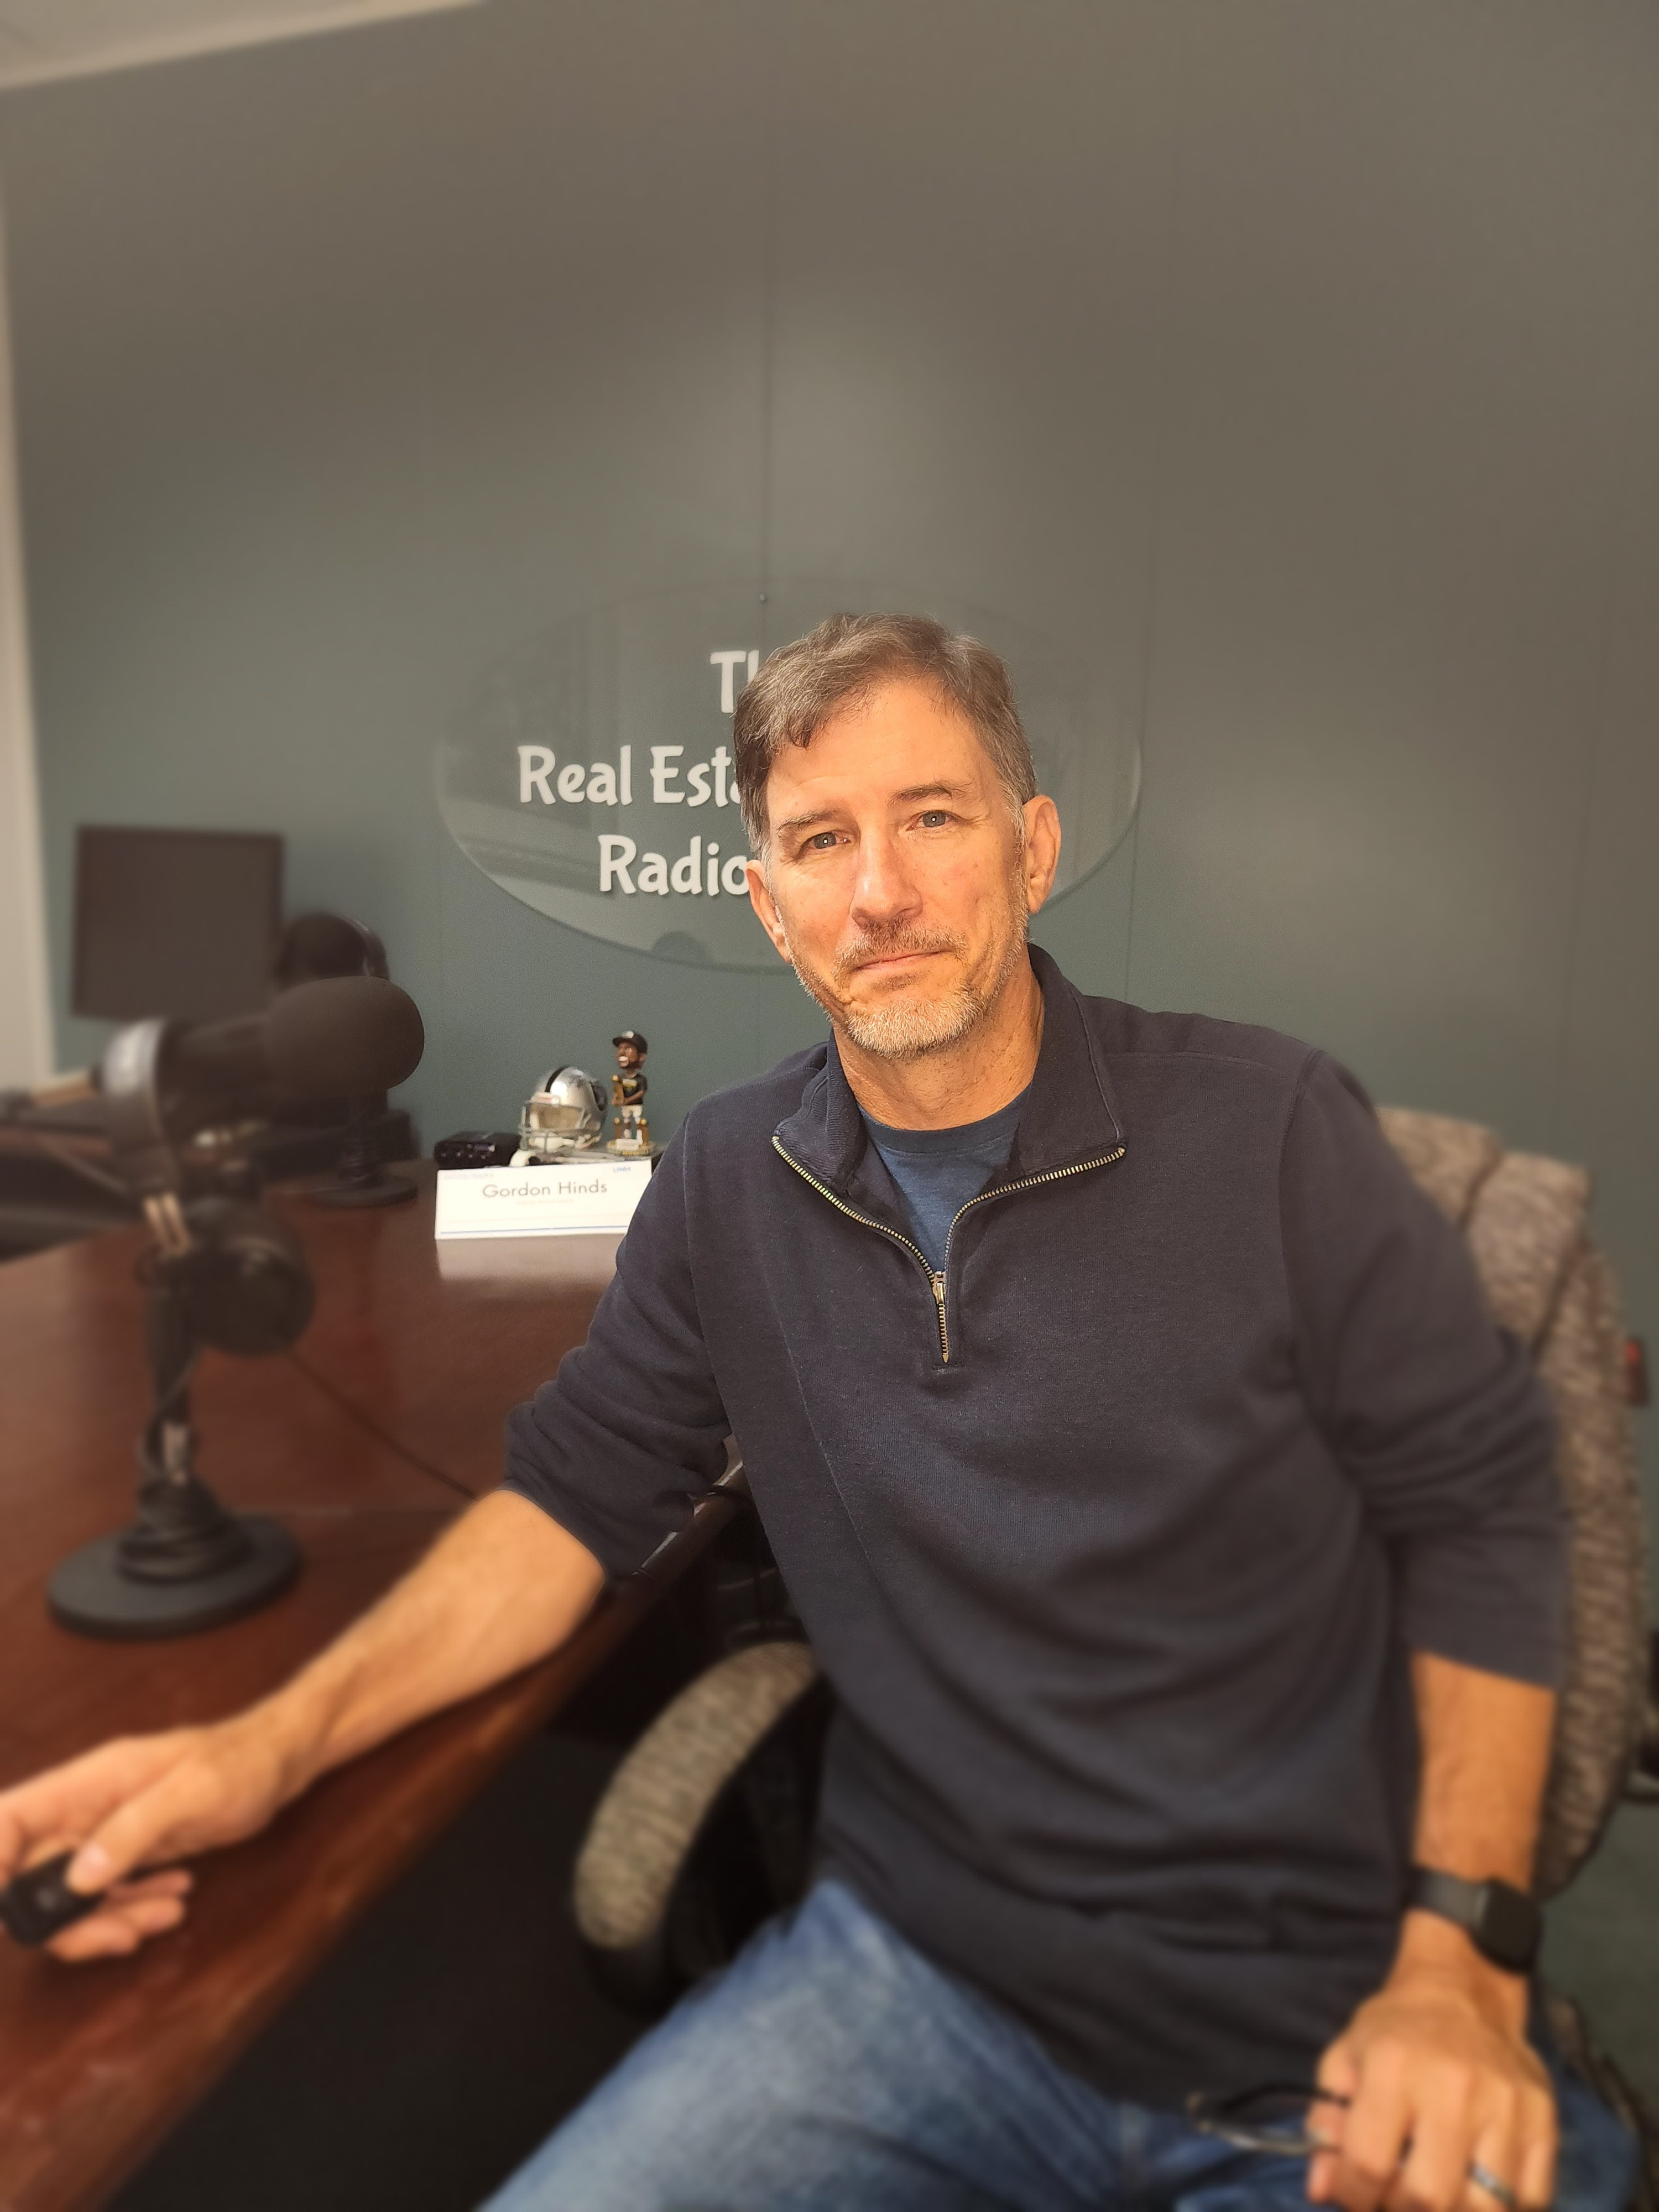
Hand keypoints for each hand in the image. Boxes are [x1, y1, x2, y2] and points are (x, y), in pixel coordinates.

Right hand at [0, 1717, 294, 1960]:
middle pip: (34, 1877)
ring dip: (109, 1920)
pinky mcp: (126, 1853)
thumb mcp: (193, 1791)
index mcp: (85, 1783)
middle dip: (69, 1920)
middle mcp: (84, 1810)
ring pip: (72, 1896)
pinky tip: (173, 1900)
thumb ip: (133, 1829)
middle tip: (119, 1936)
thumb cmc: (239, 1762)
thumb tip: (78, 1878)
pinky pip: (108, 1895)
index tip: (6, 1917)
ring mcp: (103, 1834)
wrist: (275, 1761)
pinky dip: (132, 1908)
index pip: (9, 1819)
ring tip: (166, 1915)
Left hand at [1307, 1917, 1555, 2211]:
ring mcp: (1507, 2107)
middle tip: (1397, 2198)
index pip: (1370, 2164)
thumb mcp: (1345, 2060)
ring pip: (1487, 2209)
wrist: (1463, 1991)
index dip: (1354, 2196)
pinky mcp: (1546, 2121)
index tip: (1355, 2195)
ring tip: (1437, 2196)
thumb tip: (1320, 2191)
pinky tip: (1478, 2187)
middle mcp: (1454, 2089)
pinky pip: (1532, 2198)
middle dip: (1404, 2211)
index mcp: (1394, 2068)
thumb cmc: (1396, 2032)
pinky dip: (1504, 2207)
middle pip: (1431, 2198)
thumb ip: (1326, 2125)